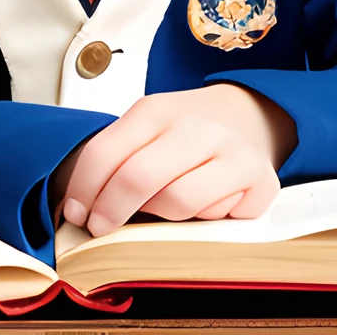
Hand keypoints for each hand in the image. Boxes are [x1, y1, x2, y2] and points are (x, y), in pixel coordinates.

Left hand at [58, 84, 293, 237]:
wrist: (247, 116)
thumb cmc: (184, 134)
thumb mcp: (147, 130)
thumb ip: (117, 158)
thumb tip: (78, 207)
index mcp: (156, 109)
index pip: (105, 152)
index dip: (84, 189)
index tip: (76, 212)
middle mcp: (195, 126)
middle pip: (138, 178)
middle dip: (110, 211)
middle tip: (100, 228)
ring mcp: (231, 151)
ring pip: (176, 203)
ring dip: (160, 215)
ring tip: (162, 206)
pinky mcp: (260, 181)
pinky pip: (216, 216)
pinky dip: (203, 219)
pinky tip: (204, 205)